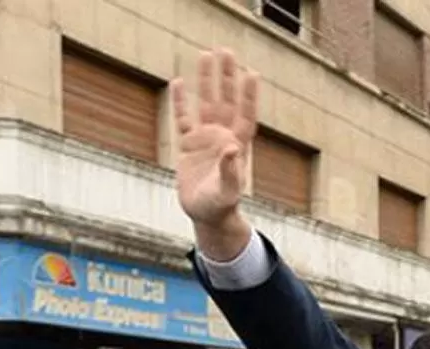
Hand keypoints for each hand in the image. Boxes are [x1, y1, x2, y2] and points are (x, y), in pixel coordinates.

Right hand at [172, 49, 259, 258]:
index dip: (249, 96)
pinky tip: (178, 82)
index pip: (245, 114)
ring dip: (206, 81)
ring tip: (205, 55)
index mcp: (238, 146)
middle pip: (226, 100)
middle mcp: (223, 137)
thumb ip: (231, 171)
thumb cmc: (221, 206)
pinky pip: (183, 118)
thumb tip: (234, 149)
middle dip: (226, 77)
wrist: (207, 215)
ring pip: (206, 103)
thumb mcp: (227, 191)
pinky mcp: (189, 145)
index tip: (251, 73)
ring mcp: (206, 139)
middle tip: (225, 51)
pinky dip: (180, 102)